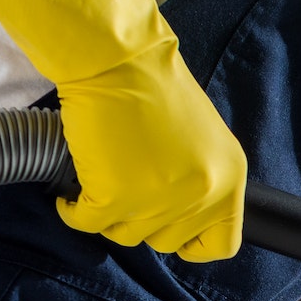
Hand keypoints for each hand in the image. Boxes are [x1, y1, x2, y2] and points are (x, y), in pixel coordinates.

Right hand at [0, 0, 244, 260]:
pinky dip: (73, 211)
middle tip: (123, 188)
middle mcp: (203, 192)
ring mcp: (161, 198)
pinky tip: (71, 195)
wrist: (116, 56)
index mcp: (230, 177)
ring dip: (107, 214)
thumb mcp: (201, 140)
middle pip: (166, 241)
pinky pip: (87, 223)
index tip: (170, 229)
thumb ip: (200, 181)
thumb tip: (178, 219)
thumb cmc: (152, 87)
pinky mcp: (116, 196)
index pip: (223, 244)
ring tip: (99, 182)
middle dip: (140, 220)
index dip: (192, 243)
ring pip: (126, 236)